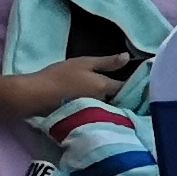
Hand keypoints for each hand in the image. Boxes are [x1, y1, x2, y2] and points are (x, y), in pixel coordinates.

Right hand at [14, 50, 137, 113]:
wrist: (34, 95)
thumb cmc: (59, 76)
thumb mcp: (83, 63)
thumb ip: (106, 62)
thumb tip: (128, 58)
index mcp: (105, 87)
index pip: (127, 86)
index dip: (135, 83)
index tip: (142, 80)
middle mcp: (103, 101)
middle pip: (119, 99)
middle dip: (125, 95)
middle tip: (132, 89)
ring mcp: (93, 112)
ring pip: (109, 106)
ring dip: (114, 103)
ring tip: (117, 96)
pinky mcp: (83, 118)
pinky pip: (98, 113)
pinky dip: (102, 109)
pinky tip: (100, 105)